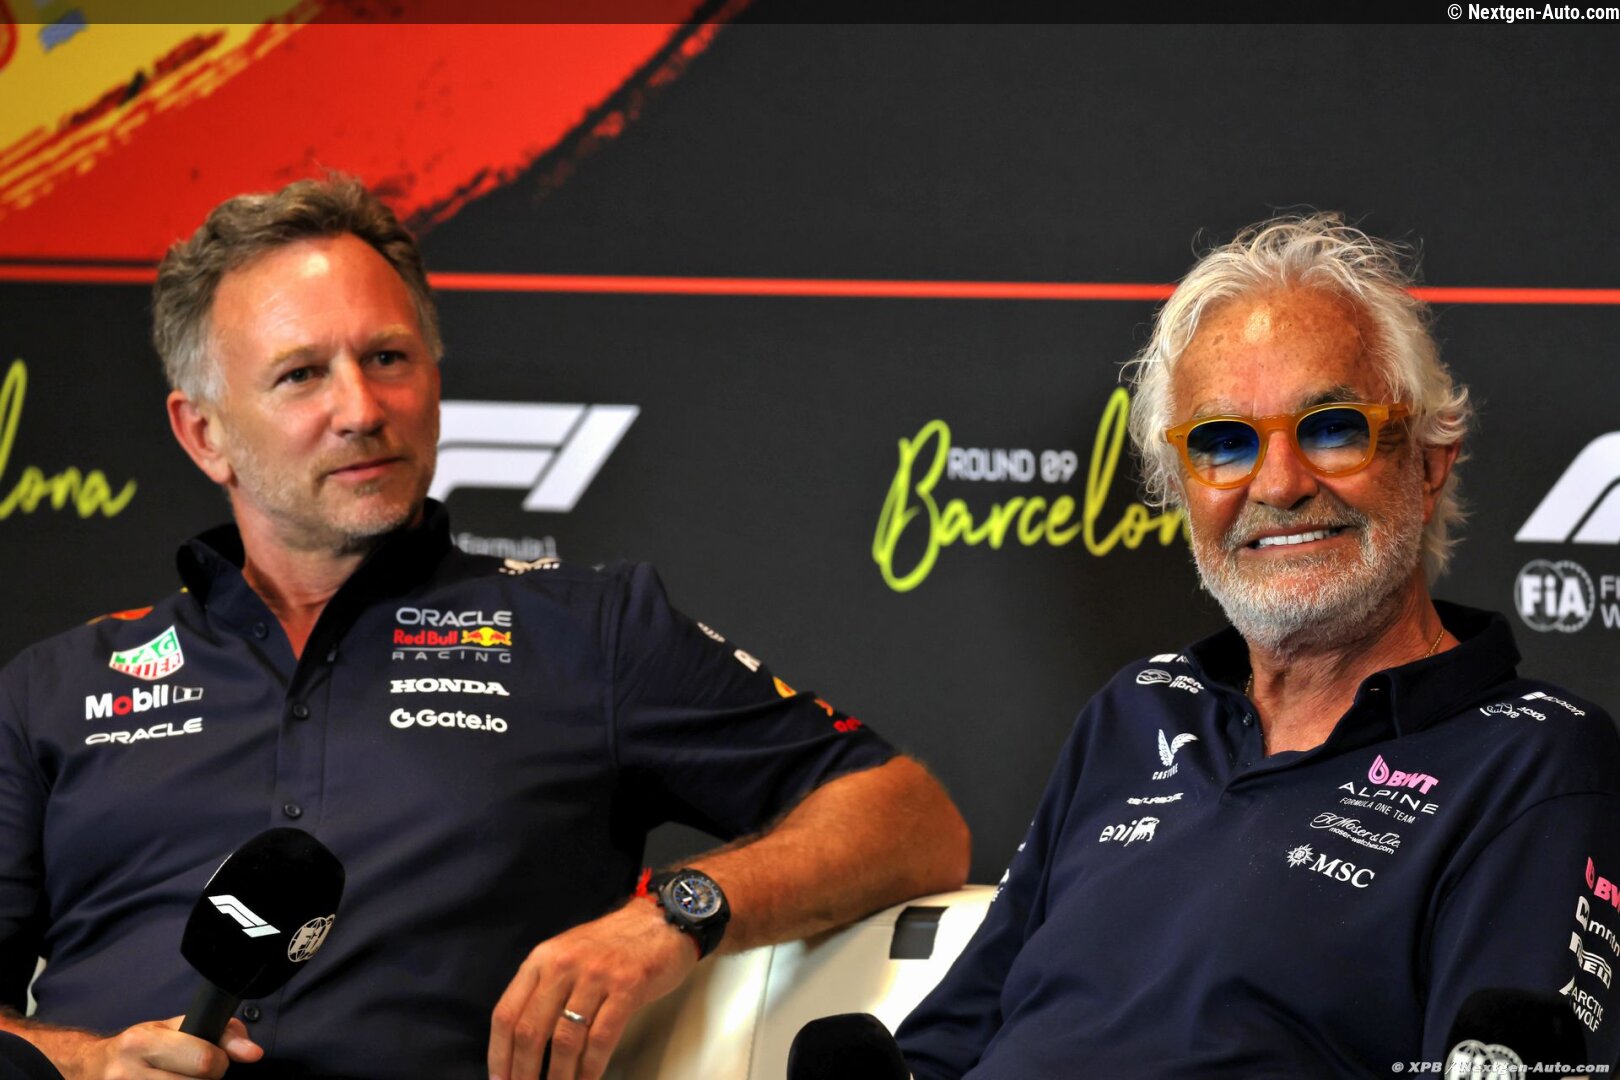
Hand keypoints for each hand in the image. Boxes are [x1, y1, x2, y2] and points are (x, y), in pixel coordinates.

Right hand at [63, 1016, 261, 1079]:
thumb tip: (254, 1053)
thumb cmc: (142, 1046)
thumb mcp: (175, 1028)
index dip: (219, 1062)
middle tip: (196, 1075)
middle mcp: (128, 1073)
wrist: (93, 1068)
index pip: (203, 1060)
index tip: (215, 1060)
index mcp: (142, 1042)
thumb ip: (221, 1034)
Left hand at [488, 898, 698, 1079]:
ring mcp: (596, 975)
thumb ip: (544, 989)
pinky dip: (590, 1068)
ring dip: (558, 1076)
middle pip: (531, 1030)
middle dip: (524, 1072)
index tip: (499, 1079)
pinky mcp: (627, 987)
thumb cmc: (613, 944)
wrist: (661, 920)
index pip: (507, 1013)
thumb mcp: (567, 955)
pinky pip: (601, 1039)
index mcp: (542, 959)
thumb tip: (522, 1044)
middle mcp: (564, 965)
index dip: (499, 1054)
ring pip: (565, 1040)